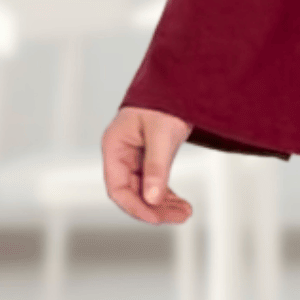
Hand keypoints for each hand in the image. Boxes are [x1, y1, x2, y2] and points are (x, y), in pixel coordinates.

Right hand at [101, 106, 194, 224]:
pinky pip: (154, 182)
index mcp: (114, 146)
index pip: (117, 187)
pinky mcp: (149, 157)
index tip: (156, 218)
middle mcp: (121, 154)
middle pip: (132, 192)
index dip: (135, 206)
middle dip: (155, 207)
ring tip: (185, 213)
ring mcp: (135, 156)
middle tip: (180, 217)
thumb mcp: (161, 134)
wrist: (179, 81)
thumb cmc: (165, 101)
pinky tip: (181, 204)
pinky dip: (166, 194)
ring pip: (144, 190)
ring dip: (163, 204)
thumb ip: (156, 166)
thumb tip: (153, 199)